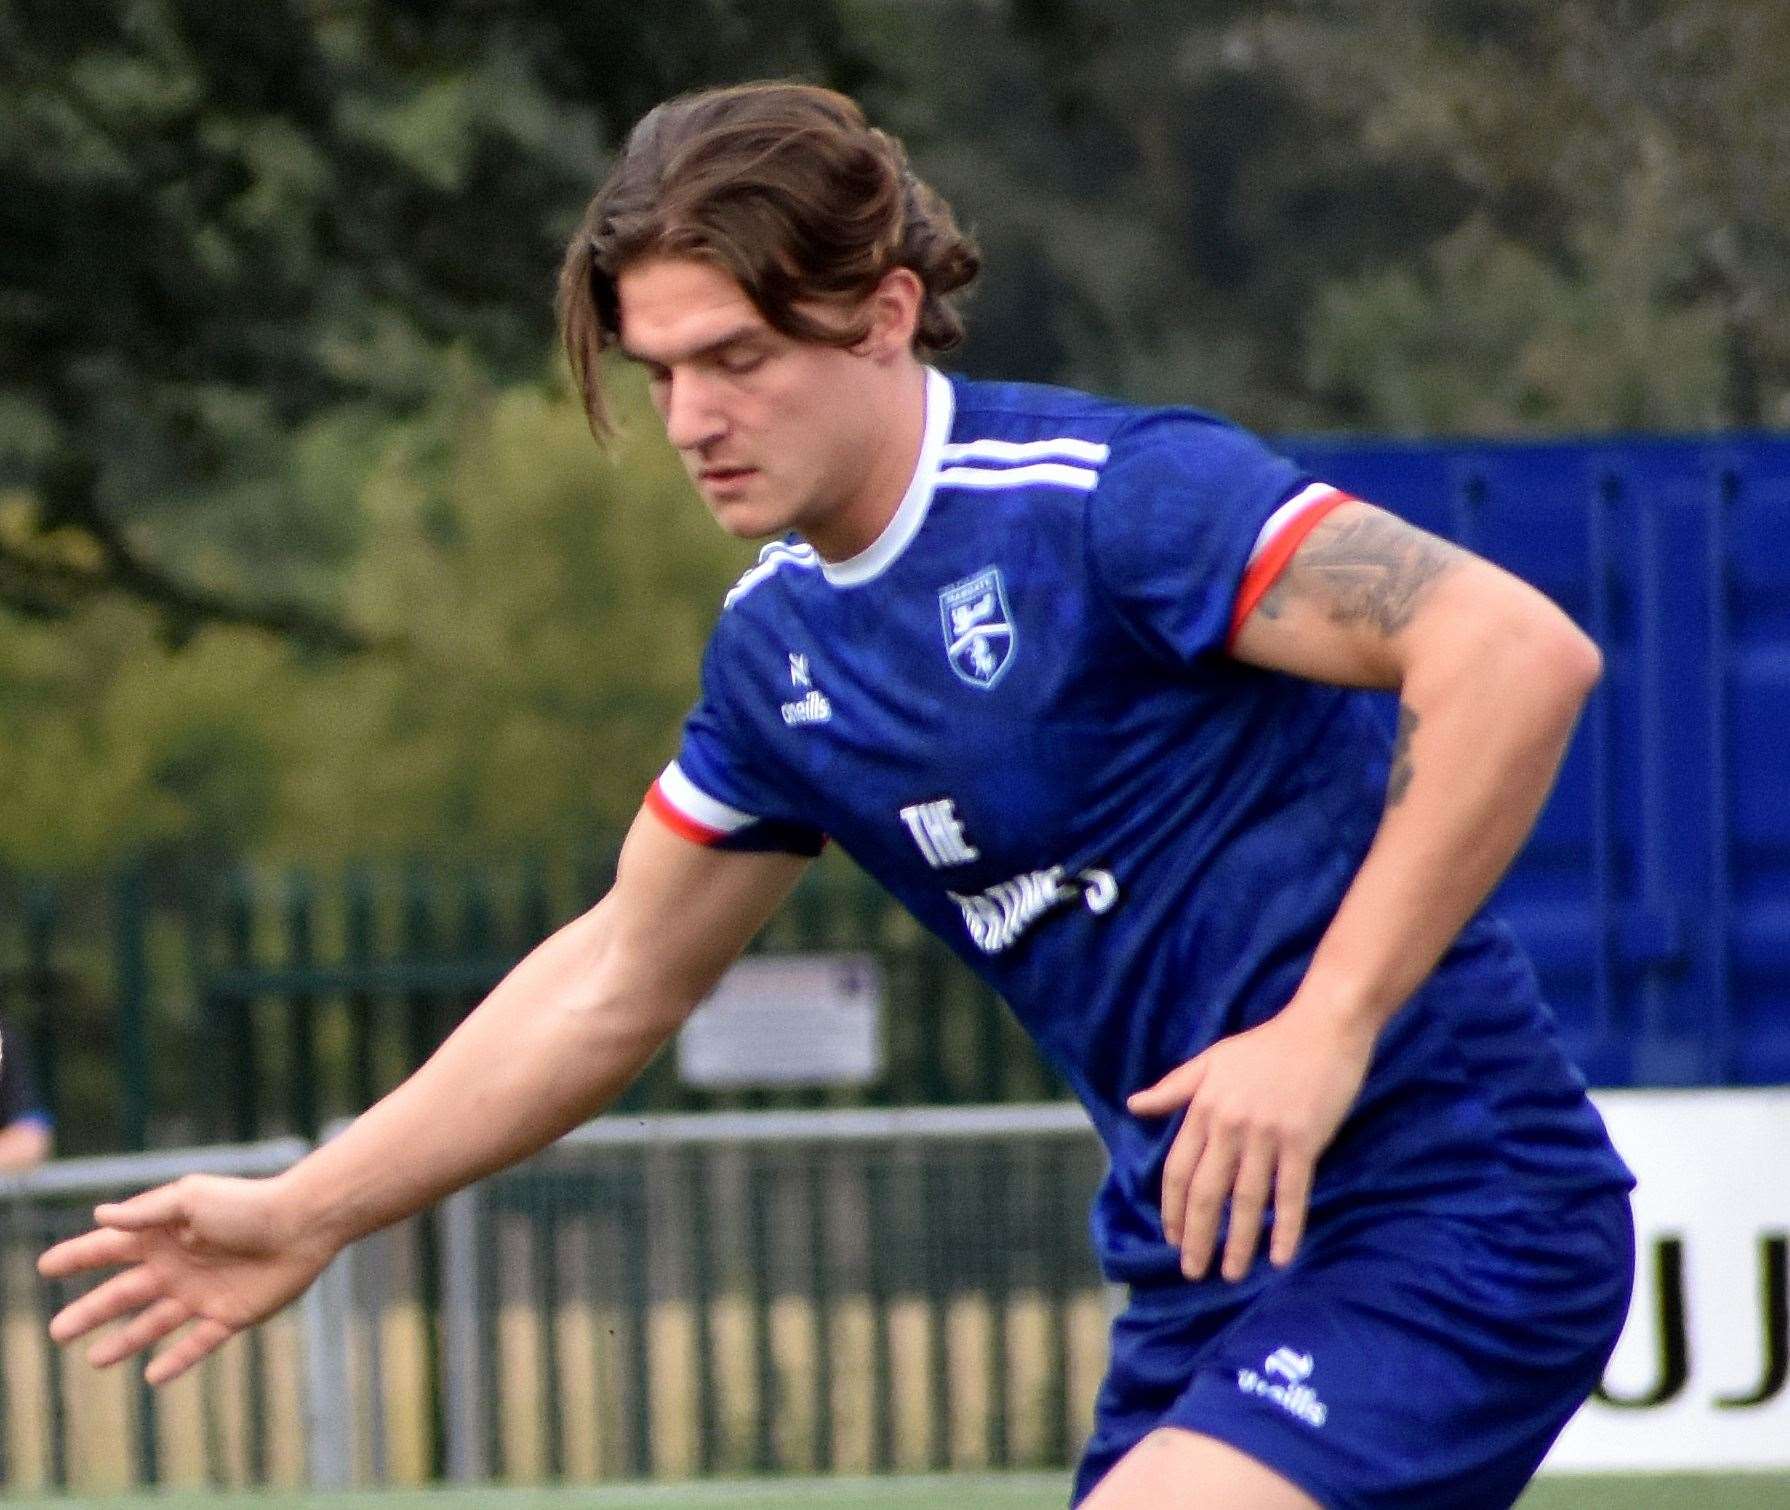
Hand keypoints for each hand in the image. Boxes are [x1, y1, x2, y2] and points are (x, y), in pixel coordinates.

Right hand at [37, 1173, 338, 1383]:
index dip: (78, 1257)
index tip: (45, 1267)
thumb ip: (145, 1211)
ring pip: (154, 1323)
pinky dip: (176, 1361)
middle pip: (124, 1294)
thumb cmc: (246, 1203)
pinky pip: (198, 1343)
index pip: (111, 1248)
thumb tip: (99, 1215)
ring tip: (94, 1359)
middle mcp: (179, 1265)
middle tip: (57, 1332)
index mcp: (166, 1234)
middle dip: (90, 1312)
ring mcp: (203, 1292)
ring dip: (124, 1341)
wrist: (302, 1223)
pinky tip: (153, 1376)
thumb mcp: (190, 1199)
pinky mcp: (231, 1314)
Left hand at [1126, 1002, 1374, 1281]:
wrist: (1322, 1028)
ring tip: (1231, 1275)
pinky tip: (1281, 1258)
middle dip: (1196, 1237)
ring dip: (1237, 1243)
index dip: (1171, 1208)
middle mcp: (1229, 1126)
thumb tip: (1133, 1106)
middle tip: (1192, 1271)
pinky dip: (1286, 1229)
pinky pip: (1291, 1195)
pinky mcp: (1303, 1142)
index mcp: (1204, 1108)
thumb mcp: (1211, 1060)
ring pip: (1246, 1201)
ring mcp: (1266, 1136)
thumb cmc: (1266, 1045)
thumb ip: (1173, 1088)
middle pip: (1205, 1193)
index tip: (1170, 1237)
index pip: (1177, 1170)